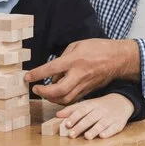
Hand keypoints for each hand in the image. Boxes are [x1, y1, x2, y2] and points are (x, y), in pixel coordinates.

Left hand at [24, 39, 139, 104]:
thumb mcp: (77, 45)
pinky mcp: (88, 91)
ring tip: (43, 92)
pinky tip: (55, 96)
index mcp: (75, 60)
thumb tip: (53, 73)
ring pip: (65, 99)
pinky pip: (73, 100)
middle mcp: (79, 75)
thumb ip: (63, 58)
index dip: (37, 74)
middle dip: (44, 92)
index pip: (51, 69)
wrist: (117, 59)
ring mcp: (84, 85)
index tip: (27, 77)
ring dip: (51, 99)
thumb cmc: (97, 48)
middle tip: (35, 88)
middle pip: (58, 90)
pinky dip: (61, 100)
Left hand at [57, 93, 133, 139]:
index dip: (74, 117)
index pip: (81, 110)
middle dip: (80, 126)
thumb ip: (72, 110)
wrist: (121, 101)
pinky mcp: (118, 124)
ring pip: (101, 123)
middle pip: (90, 118)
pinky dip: (108, 132)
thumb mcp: (86, 104)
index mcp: (91, 105)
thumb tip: (57, 115)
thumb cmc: (99, 106)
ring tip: (87, 136)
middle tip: (72, 135)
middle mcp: (100, 111)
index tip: (66, 124)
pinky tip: (103, 136)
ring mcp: (110, 117)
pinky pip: (114, 128)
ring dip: (94, 130)